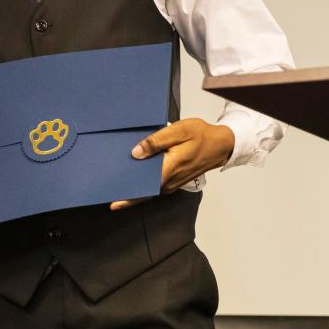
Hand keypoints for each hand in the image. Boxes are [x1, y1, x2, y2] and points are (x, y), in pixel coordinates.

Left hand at [109, 118, 233, 209]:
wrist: (221, 145)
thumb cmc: (202, 135)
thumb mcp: (179, 130)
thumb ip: (156, 141)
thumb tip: (136, 153)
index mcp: (170, 168)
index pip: (144, 186)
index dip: (128, 194)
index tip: (113, 198)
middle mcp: (170, 181)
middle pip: (144, 189)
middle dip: (126, 190)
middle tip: (107, 187)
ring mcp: (172, 183)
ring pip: (149, 188)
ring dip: (134, 186)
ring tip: (115, 181)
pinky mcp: (173, 181)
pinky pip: (154, 185)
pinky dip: (143, 183)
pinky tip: (133, 175)